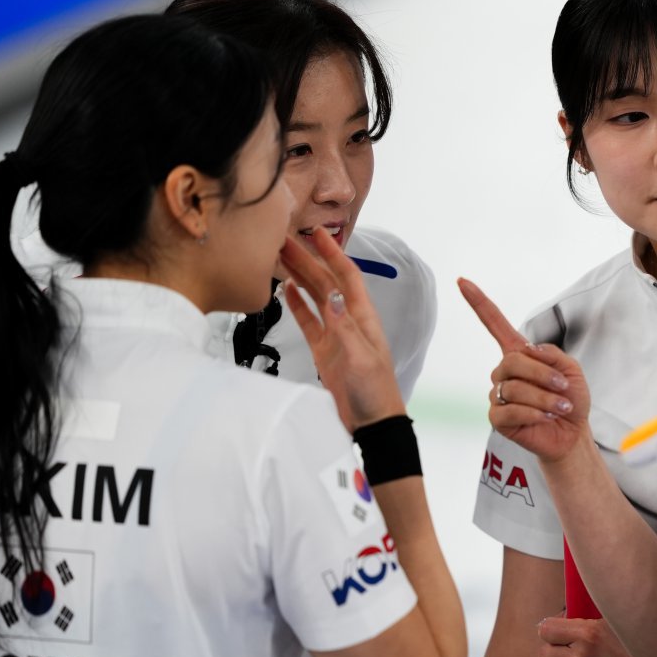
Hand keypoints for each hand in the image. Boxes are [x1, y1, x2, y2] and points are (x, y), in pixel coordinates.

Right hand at [280, 228, 404, 430]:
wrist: (372, 422)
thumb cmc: (376, 392)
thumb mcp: (362, 358)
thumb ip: (345, 329)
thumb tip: (334, 298)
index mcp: (362, 318)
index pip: (347, 276)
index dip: (333, 253)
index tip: (318, 234)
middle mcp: (349, 321)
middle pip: (326, 282)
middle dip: (308, 260)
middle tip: (285, 240)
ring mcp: (335, 335)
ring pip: (315, 298)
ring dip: (300, 277)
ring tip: (281, 257)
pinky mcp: (324, 350)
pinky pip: (309, 320)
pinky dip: (297, 304)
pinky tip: (287, 290)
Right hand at [458, 278, 590, 463]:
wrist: (572, 433)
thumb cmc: (570, 399)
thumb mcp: (571, 370)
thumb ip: (551, 355)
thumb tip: (528, 351)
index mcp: (518, 354)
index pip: (495, 324)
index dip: (479, 303)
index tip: (462, 282)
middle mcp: (504, 372)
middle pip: (512, 361)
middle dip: (542, 375)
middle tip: (563, 388)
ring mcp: (498, 395)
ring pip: (514, 388)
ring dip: (544, 398)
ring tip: (561, 408)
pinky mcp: (497, 419)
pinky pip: (510, 411)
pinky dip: (534, 413)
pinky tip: (547, 418)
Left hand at [537, 616, 656, 656]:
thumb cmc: (642, 652)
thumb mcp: (617, 624)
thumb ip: (587, 621)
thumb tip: (559, 617)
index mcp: (589, 634)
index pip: (546, 629)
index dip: (551, 631)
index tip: (557, 635)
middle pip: (545, 653)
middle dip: (556, 651)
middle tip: (572, 653)